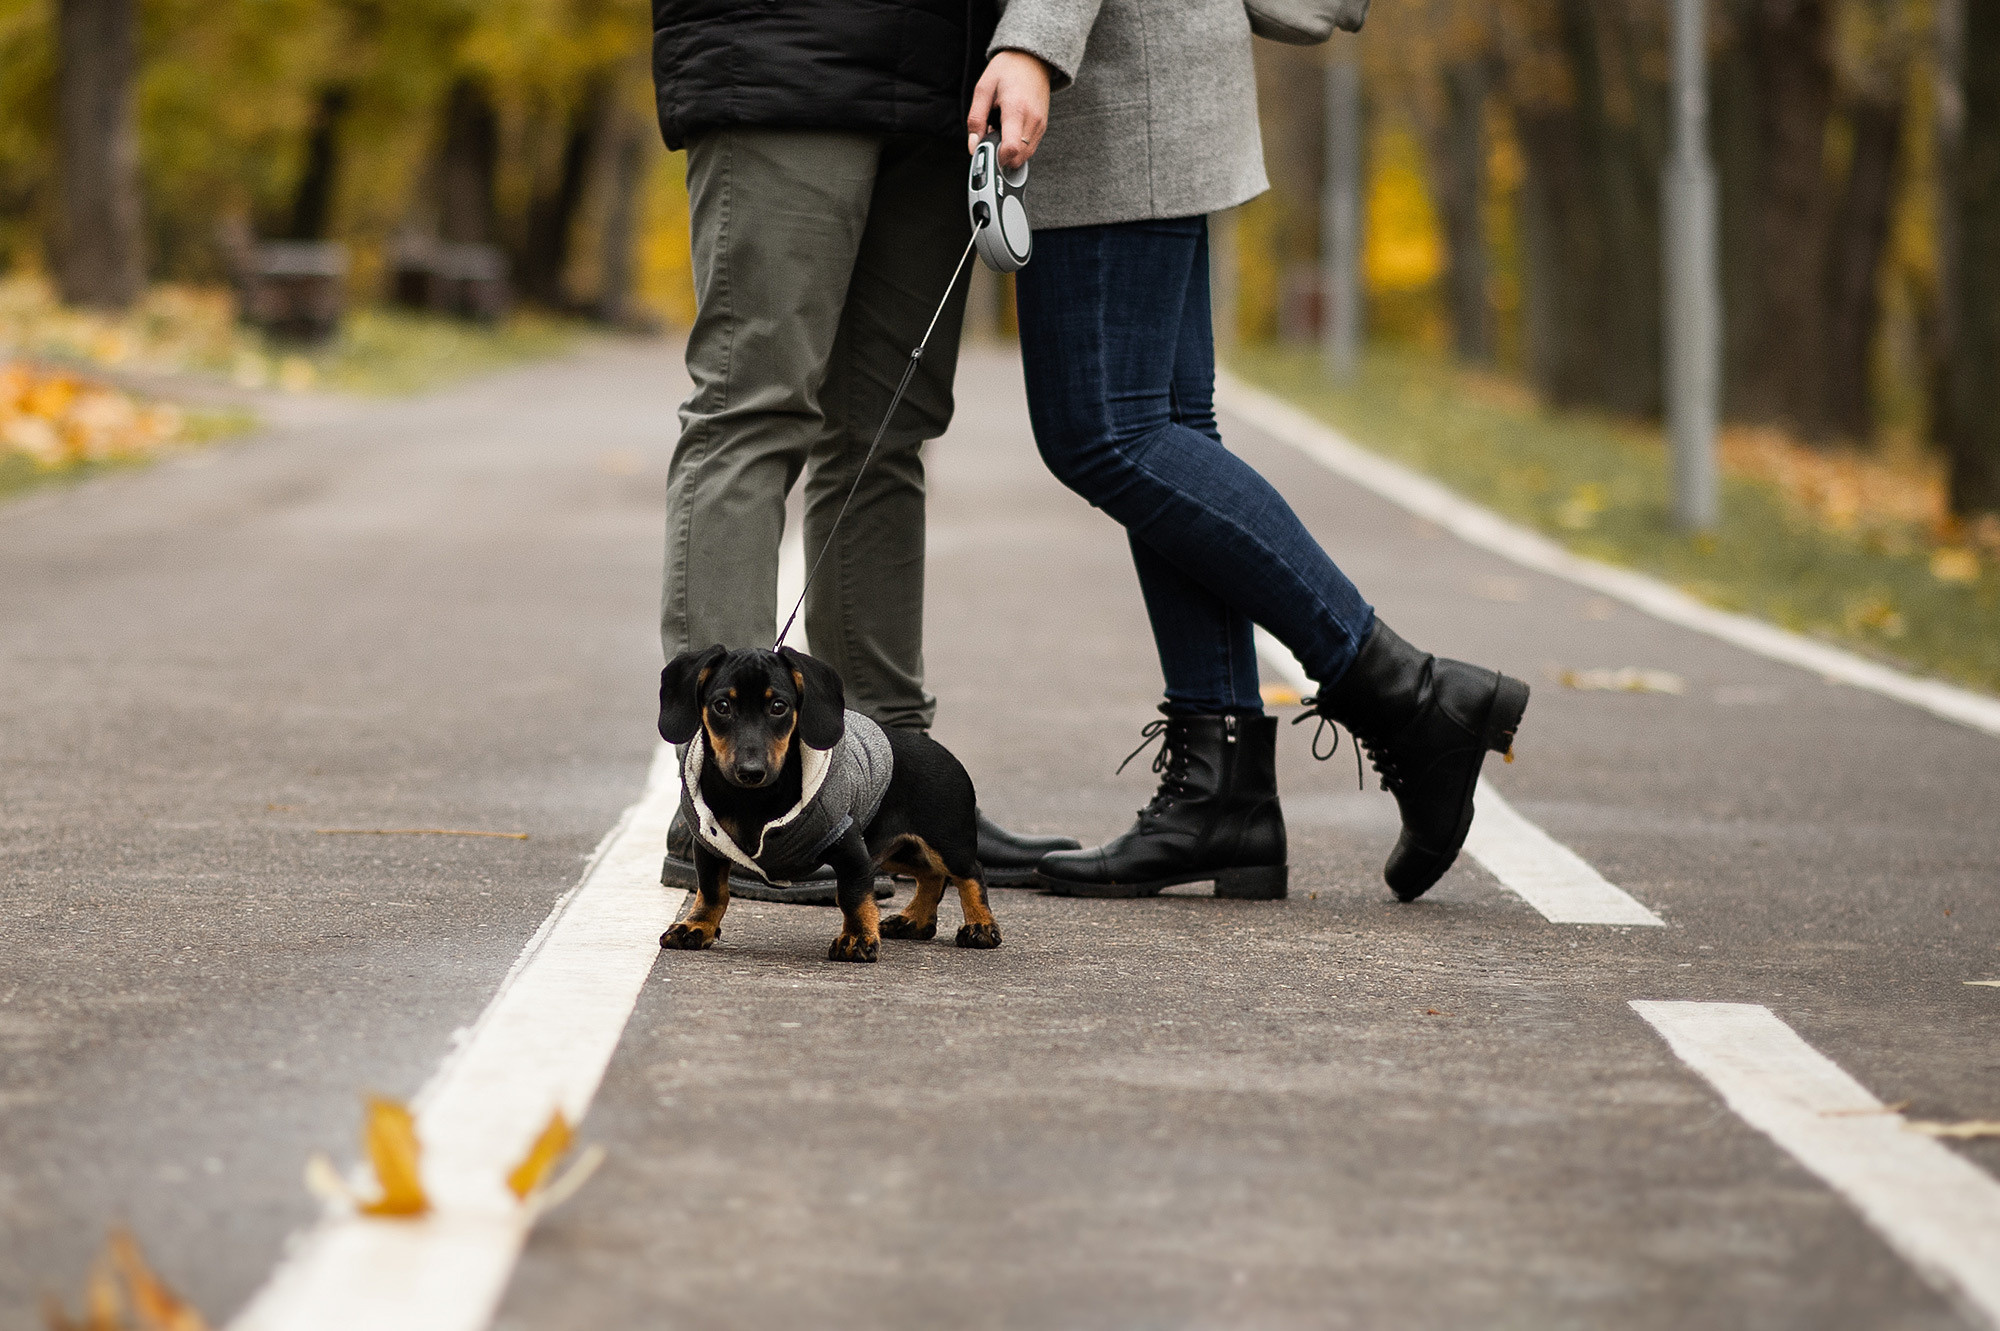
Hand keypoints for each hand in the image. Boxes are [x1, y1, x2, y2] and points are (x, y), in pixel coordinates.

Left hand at [967, 50, 1050, 168]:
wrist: (1031, 58)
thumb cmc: (1007, 69)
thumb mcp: (983, 89)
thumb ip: (976, 119)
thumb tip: (973, 145)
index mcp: (1016, 109)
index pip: (1011, 148)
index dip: (997, 157)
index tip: (987, 151)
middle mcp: (1032, 119)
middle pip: (1018, 157)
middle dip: (1002, 155)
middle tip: (991, 138)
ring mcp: (1040, 124)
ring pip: (1025, 155)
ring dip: (1010, 152)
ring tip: (1000, 131)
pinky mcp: (1043, 126)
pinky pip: (1030, 147)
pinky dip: (1018, 146)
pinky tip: (1010, 131)